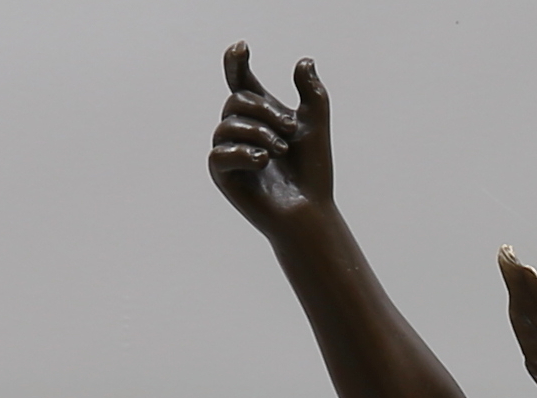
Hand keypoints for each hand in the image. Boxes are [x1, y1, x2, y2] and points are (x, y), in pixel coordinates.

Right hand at [208, 43, 333, 228]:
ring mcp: (228, 151)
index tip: (243, 48)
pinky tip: (263, 161)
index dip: (236, 62)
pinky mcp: (222, 174)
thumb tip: (305, 61)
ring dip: (259, 134)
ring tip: (281, 151)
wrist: (310, 209)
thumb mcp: (316, 126)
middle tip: (292, 132)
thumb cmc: (312, 172)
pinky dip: (243, 154)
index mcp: (258, 114)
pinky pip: (220, 154)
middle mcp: (238, 129)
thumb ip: (312, 93)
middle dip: (266, 112)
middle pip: (238, 100)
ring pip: (228, 125)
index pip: (240, 80)